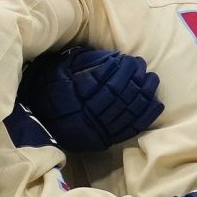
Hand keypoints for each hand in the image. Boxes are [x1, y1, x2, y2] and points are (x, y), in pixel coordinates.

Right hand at [18, 47, 162, 150]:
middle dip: (133, 77)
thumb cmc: (48, 93)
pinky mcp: (106, 140)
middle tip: (141, 64)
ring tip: (152, 78)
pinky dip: (145, 116)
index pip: (102, 80)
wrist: (39, 125)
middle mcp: (87, 114)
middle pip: (117, 94)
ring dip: (143, 93)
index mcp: (73, 96)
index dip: (119, 69)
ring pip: (127, 110)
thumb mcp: (57, 72)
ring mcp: (98, 129)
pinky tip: (156, 102)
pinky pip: (130, 128)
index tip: (128, 59)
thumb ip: (80, 63)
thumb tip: (109, 57)